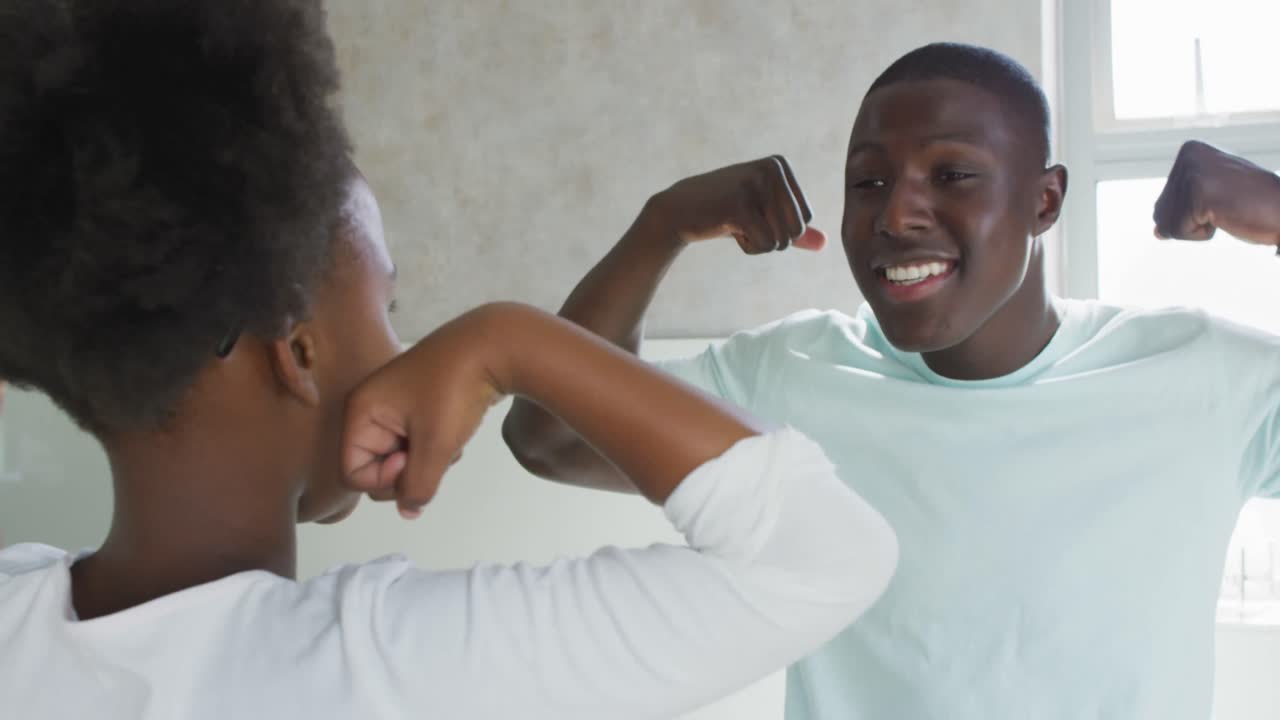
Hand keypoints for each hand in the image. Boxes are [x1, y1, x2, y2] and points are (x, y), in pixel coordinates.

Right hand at [341, 306, 508, 518]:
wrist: (494, 346)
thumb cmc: (455, 390)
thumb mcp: (435, 446)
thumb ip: (418, 486)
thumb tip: (408, 511)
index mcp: (361, 412)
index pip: (352, 474)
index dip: (384, 480)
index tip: (413, 460)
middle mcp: (371, 409)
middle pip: (377, 469)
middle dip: (410, 470)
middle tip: (436, 449)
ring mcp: (396, 407)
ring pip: (403, 459)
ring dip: (429, 459)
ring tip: (450, 436)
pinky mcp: (419, 406)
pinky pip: (420, 444)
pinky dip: (438, 446)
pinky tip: (457, 429)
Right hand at [644, 155, 826, 253]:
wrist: (678, 211)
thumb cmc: (723, 213)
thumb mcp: (762, 217)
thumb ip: (793, 229)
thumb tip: (825, 244)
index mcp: (780, 165)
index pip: (805, 217)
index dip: (781, 229)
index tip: (753, 215)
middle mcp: (772, 168)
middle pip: (797, 229)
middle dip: (772, 239)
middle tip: (744, 224)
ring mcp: (755, 184)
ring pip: (783, 239)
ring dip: (759, 244)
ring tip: (736, 226)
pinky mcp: (740, 204)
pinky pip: (766, 244)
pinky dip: (749, 248)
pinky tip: (729, 231)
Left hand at [1153, 140, 1279, 245]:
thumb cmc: (1253, 207)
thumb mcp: (1207, 203)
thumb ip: (1179, 211)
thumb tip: (1156, 232)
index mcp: (1190, 150)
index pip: (1162, 203)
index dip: (1191, 214)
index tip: (1221, 199)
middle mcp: (1188, 155)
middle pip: (1160, 213)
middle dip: (1192, 221)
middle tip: (1226, 206)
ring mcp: (1192, 172)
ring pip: (1166, 225)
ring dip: (1198, 228)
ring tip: (1226, 210)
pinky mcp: (1198, 192)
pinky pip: (1178, 231)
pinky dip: (1202, 234)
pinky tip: (1226, 215)